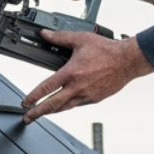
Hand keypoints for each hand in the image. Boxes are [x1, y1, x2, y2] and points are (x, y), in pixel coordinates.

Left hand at [22, 31, 153, 122]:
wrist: (127, 61)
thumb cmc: (107, 50)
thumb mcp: (81, 39)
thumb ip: (61, 37)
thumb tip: (46, 35)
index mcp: (71, 73)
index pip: (46, 88)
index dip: (33, 97)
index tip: (25, 102)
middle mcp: (77, 87)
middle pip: (52, 105)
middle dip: (37, 113)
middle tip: (27, 118)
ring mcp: (86, 95)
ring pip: (65, 108)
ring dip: (52, 112)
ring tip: (42, 114)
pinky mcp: (95, 99)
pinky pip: (77, 105)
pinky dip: (68, 106)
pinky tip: (64, 105)